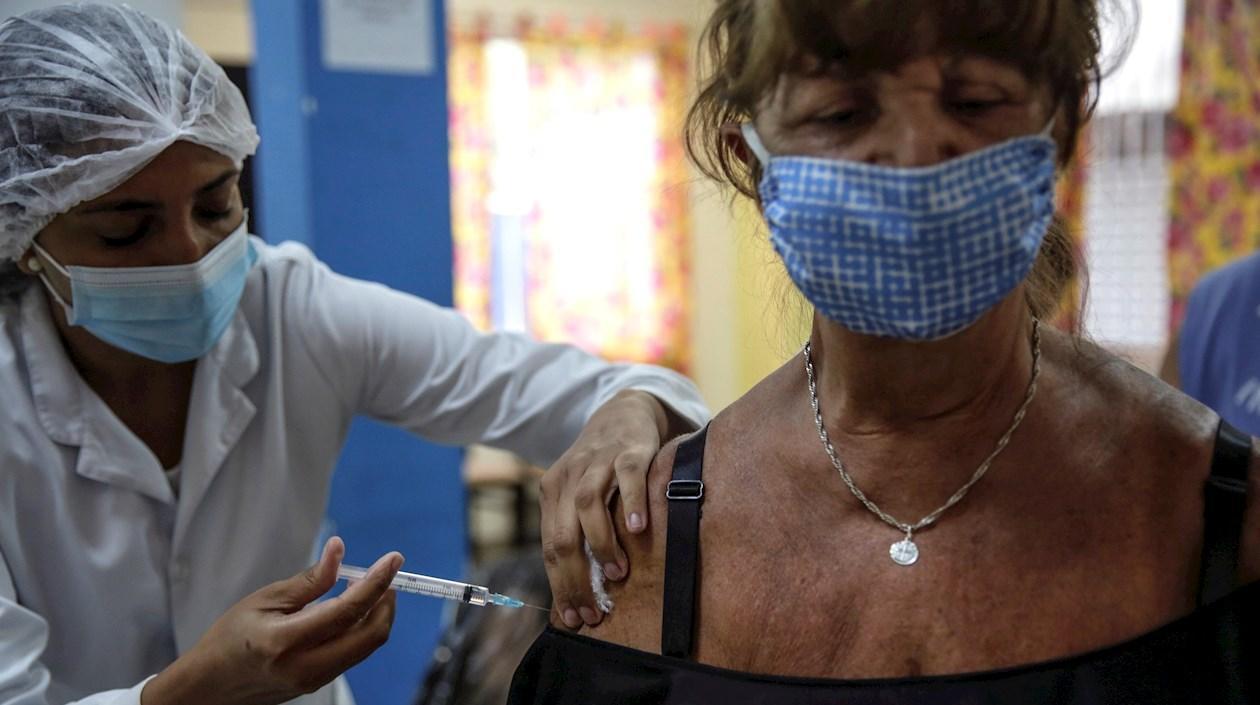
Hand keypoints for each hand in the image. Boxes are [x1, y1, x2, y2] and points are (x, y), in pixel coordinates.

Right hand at [141, 538, 401, 704]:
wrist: (210, 686)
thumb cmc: (230, 637)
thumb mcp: (265, 600)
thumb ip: (309, 580)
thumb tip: (339, 550)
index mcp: (287, 641)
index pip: (348, 610)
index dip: (377, 582)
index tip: (394, 559)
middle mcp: (306, 667)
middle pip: (370, 636)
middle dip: (387, 602)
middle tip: (384, 575)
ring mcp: (314, 680)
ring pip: (366, 647)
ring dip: (376, 615)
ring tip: (364, 589)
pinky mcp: (318, 684)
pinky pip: (353, 654)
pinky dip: (361, 629)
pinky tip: (350, 610)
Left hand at [541, 389, 680, 629]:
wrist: (622, 411)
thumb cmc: (602, 467)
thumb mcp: (579, 494)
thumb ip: (576, 530)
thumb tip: (579, 587)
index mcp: (552, 491)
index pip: (550, 547)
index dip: (560, 585)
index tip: (574, 617)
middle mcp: (569, 476)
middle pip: (563, 533)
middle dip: (576, 577)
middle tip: (594, 609)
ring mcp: (598, 461)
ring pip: (587, 505)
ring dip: (601, 543)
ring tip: (617, 572)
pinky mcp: (630, 450)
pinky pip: (627, 477)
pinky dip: (631, 503)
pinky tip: (638, 529)